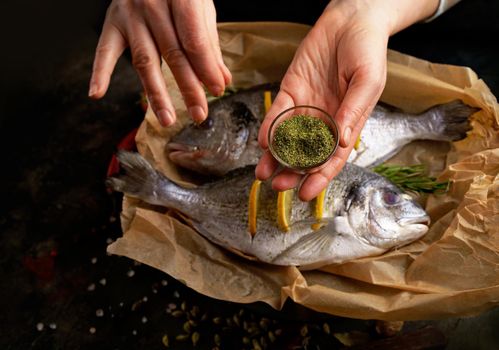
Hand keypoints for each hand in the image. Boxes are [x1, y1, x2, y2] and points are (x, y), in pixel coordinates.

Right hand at [89, 0, 231, 125]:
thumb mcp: (201, 6)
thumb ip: (209, 43)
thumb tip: (222, 78)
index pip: (194, 40)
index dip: (206, 68)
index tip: (217, 90)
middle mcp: (152, 4)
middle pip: (173, 54)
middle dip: (189, 88)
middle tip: (199, 114)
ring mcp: (129, 13)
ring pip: (144, 60)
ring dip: (156, 93)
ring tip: (166, 118)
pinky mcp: (112, 22)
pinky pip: (105, 50)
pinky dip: (100, 72)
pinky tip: (97, 93)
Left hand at [255, 0, 438, 200]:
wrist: (351, 19)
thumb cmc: (367, 51)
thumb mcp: (367, 82)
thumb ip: (354, 111)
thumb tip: (343, 142)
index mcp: (346, 124)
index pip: (332, 159)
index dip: (319, 178)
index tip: (306, 194)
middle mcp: (324, 120)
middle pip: (305, 154)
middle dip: (291, 172)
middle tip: (277, 186)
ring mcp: (306, 107)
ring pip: (287, 138)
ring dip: (275, 157)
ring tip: (262, 172)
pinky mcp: (291, 91)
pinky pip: (278, 112)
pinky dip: (270, 127)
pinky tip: (263, 141)